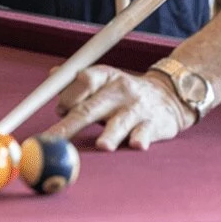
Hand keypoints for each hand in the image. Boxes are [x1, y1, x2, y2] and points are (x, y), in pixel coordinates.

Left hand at [50, 65, 193, 150]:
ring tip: (103, 146)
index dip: (69, 96)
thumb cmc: (124, 94)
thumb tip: (52, 75)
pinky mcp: (154, 124)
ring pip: (119, 122)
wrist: (169, 96)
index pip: (84, 81)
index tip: (58, 111)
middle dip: (71, 125)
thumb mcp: (103, 81)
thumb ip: (77, 83)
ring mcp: (137, 107)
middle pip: (91, 107)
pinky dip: (141, 138)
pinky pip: (145, 132)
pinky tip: (137, 145)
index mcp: (105, 76)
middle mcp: (120, 89)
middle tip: (55, 139)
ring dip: (111, 134)